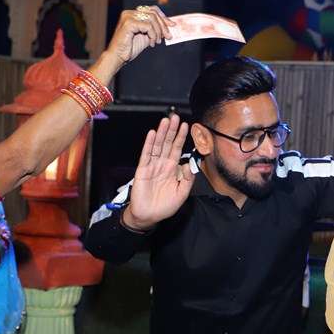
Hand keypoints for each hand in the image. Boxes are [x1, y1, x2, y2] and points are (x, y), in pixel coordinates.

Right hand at [105, 6, 174, 64]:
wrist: (118, 57)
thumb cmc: (130, 48)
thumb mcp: (147, 37)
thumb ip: (156, 30)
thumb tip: (169, 25)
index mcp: (133, 14)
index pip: (152, 10)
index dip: (163, 17)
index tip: (172, 25)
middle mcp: (129, 13)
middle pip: (153, 13)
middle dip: (163, 25)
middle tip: (168, 37)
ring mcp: (128, 17)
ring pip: (152, 18)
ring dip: (158, 32)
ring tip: (156, 42)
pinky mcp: (129, 23)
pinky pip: (148, 26)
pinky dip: (152, 35)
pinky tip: (151, 43)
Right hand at [123, 113, 192, 231]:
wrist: (149, 216)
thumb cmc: (165, 206)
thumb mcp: (182, 193)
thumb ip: (188, 178)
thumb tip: (190, 163)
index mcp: (172, 169)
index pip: (177, 149)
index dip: (181, 138)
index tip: (186, 126)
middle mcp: (162, 164)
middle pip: (168, 144)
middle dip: (172, 130)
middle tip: (175, 116)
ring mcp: (152, 166)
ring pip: (158, 146)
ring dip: (162, 133)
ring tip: (165, 120)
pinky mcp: (142, 170)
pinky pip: (146, 155)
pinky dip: (149, 144)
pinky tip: (152, 134)